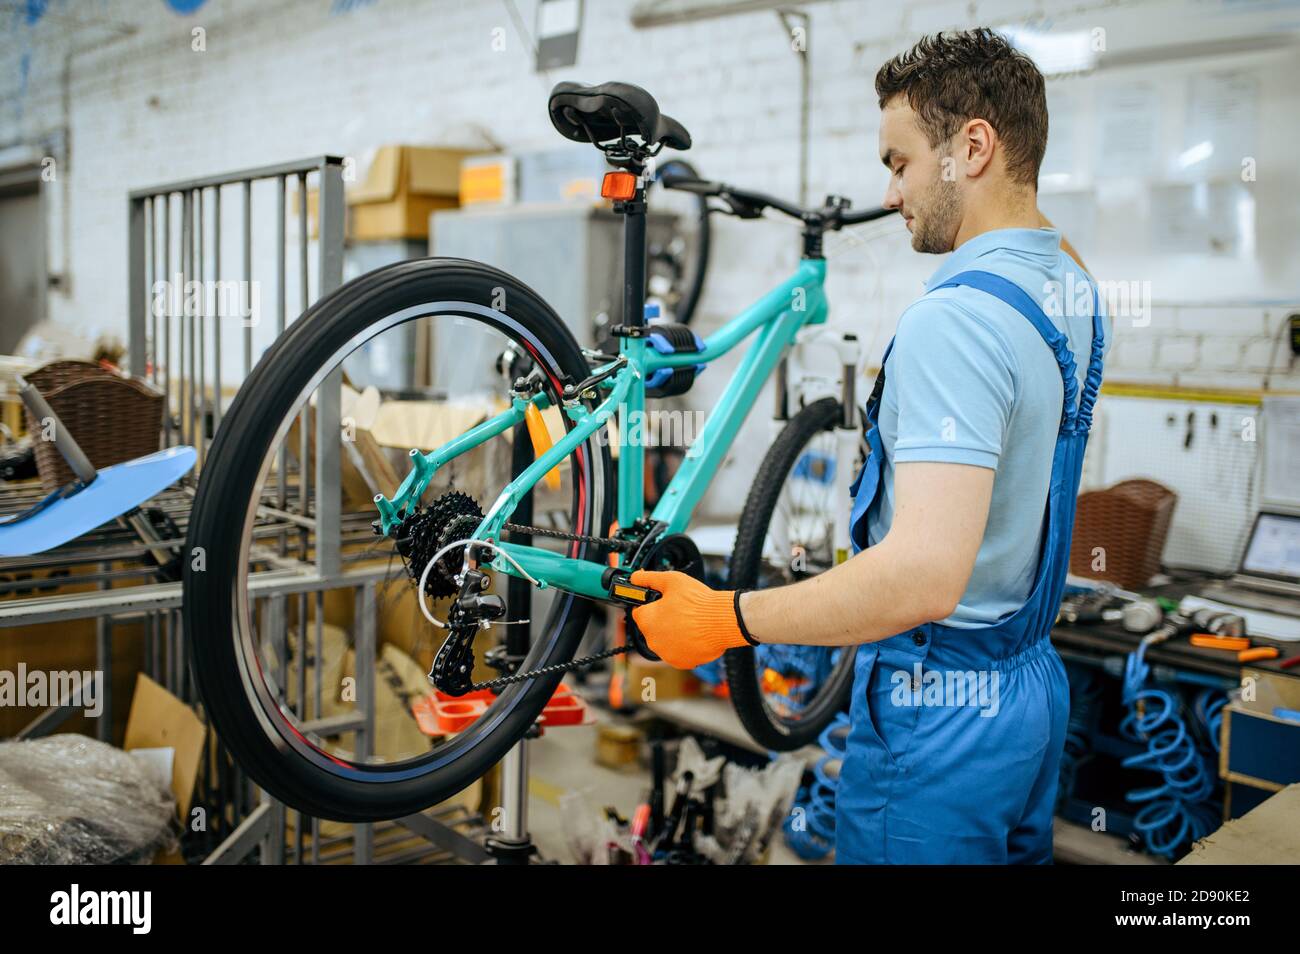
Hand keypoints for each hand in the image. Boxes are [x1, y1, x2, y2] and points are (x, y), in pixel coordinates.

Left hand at [628, 570, 749, 668]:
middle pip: (651, 627)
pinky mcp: (681, 662)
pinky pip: (678, 652)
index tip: (661, 602)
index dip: (650, 604)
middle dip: (661, 619)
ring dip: (672, 633)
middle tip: (679, 610)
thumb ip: (649, 578)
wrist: (723, 621)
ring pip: (665, 641)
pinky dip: (683, 645)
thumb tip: (636, 577)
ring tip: (689, 622)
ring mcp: (667, 654)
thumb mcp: (672, 580)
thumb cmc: (699, 602)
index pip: (638, 611)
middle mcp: (653, 640)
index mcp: (647, 620)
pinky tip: (693, 634)